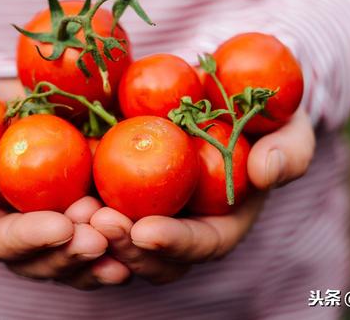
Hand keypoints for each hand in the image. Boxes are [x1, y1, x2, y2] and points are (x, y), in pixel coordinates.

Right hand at [0, 79, 129, 289]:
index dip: (27, 240)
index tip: (58, 227)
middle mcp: (10, 236)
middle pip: (42, 259)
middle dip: (73, 251)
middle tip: (102, 234)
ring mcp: (43, 224)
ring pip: (74, 252)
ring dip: (104, 247)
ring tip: (127, 231)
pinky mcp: (71, 205)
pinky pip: (96, 227)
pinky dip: (121, 232)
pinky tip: (145, 227)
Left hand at [90, 109, 314, 284]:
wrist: (230, 94)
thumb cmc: (267, 116)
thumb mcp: (290, 127)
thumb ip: (288, 151)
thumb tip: (264, 171)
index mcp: (225, 223)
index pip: (202, 246)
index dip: (175, 244)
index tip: (147, 230)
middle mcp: (185, 226)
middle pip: (153, 254)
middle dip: (125, 245)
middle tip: (99, 223)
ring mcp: (153, 209)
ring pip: (119, 238)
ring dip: (95, 232)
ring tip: (73, 212)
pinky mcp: (125, 189)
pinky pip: (99, 202)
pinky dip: (79, 204)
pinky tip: (60, 189)